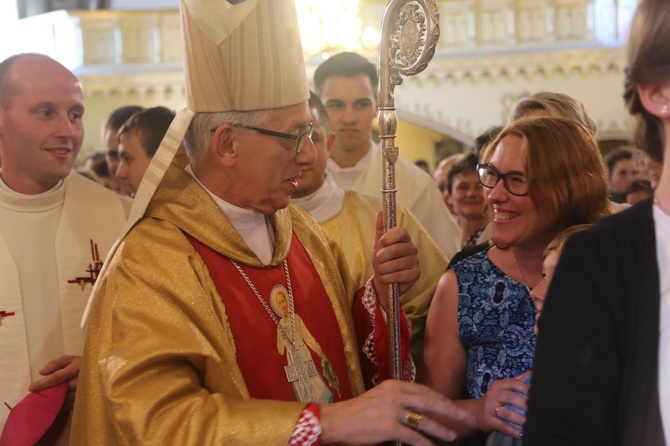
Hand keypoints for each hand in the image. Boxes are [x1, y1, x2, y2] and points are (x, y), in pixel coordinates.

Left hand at [29, 355, 80, 411]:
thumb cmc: (81, 364)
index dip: (43, 383)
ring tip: (44, 401)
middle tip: (37, 396)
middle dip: (47, 394)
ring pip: (64, 399)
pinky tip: (56, 404)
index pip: (56, 377)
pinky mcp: (85, 398)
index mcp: (75, 368)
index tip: (31, 388)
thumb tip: (41, 372)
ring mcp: (83, 390)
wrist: (100, 370)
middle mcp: (80, 380)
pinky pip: (70, 404)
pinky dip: (61, 405)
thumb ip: (55, 363)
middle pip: (59, 390)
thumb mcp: (69, 359)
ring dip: (53, 401)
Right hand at [320, 379, 465, 444]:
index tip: (451, 404)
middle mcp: (395, 395)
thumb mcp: (378, 397)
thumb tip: (417, 407)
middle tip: (462, 416)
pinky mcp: (389, 426)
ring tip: (452, 435)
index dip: (439, 398)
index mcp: (393, 385)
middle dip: (447, 409)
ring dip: (440, 429)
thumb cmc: (357, 412)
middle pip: (428, 401)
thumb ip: (396, 399)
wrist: (338, 421)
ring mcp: (392, 410)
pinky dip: (425, 444)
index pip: (422, 390)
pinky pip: (413, 436)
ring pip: (424, 419)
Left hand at [372, 212, 419, 305]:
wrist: (384, 280)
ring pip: (397, 263)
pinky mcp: (416, 274)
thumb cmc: (382, 262)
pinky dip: (389, 278)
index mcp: (404, 239)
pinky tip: (386, 278)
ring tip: (381, 271)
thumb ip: (380, 229)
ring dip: (384, 269)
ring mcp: (415, 261)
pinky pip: (401, 275)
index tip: (381, 243)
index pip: (401, 232)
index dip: (390, 237)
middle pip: (397, 248)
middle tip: (378, 261)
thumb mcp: (378, 246)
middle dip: (383, 256)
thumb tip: (380, 212)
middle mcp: (412, 248)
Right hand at [473, 372, 530, 438]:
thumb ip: (517, 382)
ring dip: (520, 419)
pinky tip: (522, 433)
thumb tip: (532, 373)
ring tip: (531, 423)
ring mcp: (489, 408)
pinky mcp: (488, 420)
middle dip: (525, 404)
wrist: (476, 412)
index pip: (513, 383)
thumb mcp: (503, 389)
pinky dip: (513, 431)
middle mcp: (493, 394)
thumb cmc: (495, 400)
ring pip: (506, 413)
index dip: (526, 388)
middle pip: (511, 397)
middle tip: (536, 411)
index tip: (537, 395)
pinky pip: (503, 426)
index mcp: (498, 385)